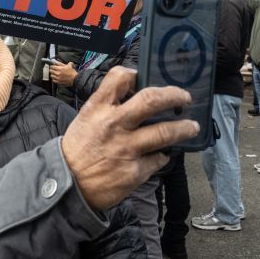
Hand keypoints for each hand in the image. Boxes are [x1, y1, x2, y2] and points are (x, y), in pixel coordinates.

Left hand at [50, 61, 77, 86]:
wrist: (75, 79)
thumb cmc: (72, 72)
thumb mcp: (68, 65)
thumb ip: (63, 63)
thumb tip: (58, 62)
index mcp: (59, 68)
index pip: (52, 66)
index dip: (52, 66)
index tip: (53, 66)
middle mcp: (57, 73)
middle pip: (50, 71)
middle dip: (52, 70)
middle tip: (53, 69)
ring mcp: (58, 78)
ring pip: (51, 75)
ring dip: (52, 74)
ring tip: (54, 74)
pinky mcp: (59, 82)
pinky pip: (53, 80)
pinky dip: (54, 79)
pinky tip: (56, 78)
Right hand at [61, 66, 198, 210]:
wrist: (68, 184)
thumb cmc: (77, 150)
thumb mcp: (85, 119)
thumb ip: (107, 106)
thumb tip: (132, 96)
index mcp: (98, 109)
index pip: (120, 78)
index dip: (135, 74)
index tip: (145, 77)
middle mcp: (114, 124)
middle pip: (152, 100)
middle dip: (174, 96)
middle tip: (184, 98)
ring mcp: (127, 148)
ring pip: (166, 132)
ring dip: (184, 128)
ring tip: (192, 127)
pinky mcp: (135, 171)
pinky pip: (159, 159)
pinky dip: (163, 155)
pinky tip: (162, 154)